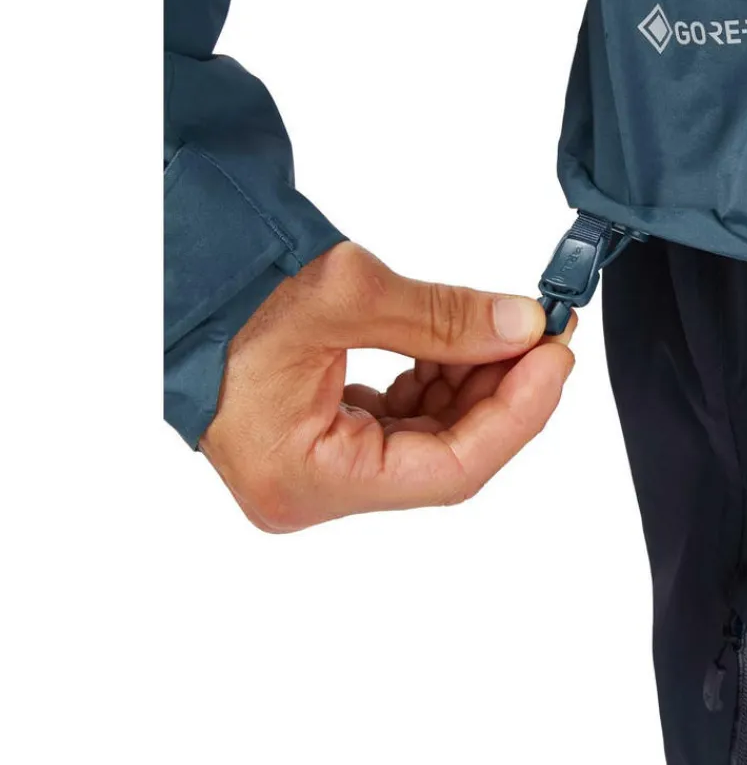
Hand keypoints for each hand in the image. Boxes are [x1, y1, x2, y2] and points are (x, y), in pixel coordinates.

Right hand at [201, 242, 574, 531]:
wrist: (173, 276)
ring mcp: (322, 465)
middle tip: (548, 333)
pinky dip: (444, 375)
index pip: (448, 470)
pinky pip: (408, 417)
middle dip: (504, 390)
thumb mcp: (344, 295)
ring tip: (513, 325)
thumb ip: (444, 318)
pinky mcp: (329, 436)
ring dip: (478, 380)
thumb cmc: (228, 294)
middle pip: (446, 454)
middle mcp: (316, 488)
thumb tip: (523, 325)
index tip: (555, 358)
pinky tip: (470, 338)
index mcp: (308, 478)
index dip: (516, 415)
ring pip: (432, 435)